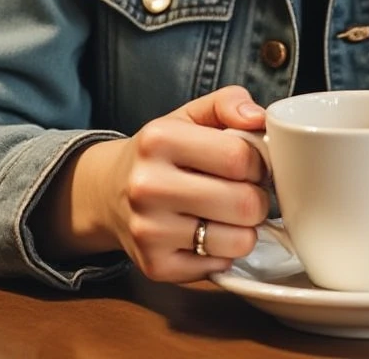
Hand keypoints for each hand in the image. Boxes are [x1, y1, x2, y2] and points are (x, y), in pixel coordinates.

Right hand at [36, 86, 269, 281]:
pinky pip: (220, 266)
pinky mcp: (155, 266)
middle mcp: (148, 186)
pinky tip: (206, 232)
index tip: (252, 164)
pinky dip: (223, 251)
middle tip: (244, 190)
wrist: (110, 192)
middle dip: (257, 198)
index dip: (259, 162)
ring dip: (245, 228)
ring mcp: (149, 231)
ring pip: (239, 241)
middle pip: (244, 203)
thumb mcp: (190, 114)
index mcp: (159, 139)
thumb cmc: (163, 151)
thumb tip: (259, 118)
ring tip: (227, 213)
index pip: (239, 157)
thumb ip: (229, 101)